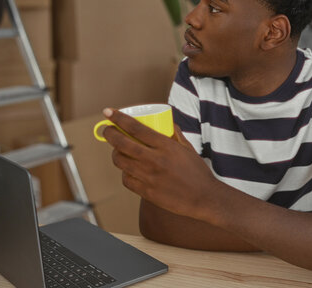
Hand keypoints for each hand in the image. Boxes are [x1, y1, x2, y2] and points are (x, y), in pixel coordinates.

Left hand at [102, 108, 219, 219]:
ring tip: (117, 150)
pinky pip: (126, 179)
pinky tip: (128, 169)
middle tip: (107, 130)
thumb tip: (167, 123)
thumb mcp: (188, 149)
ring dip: (115, 153)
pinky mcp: (147, 192)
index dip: (118, 118)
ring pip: (121, 162)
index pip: (135, 128)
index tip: (108, 112)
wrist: (205, 198)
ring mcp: (149, 177)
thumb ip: (176, 135)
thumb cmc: (198, 172)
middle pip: (122, 144)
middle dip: (109, 134)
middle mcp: (155, 160)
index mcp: (166, 146)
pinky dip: (124, 172)